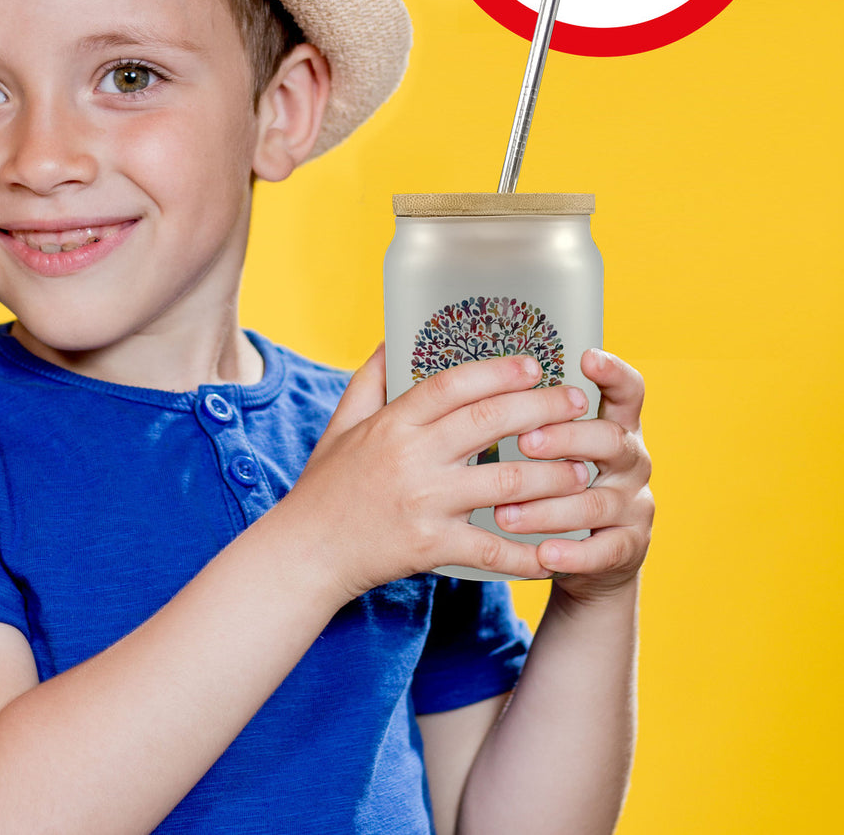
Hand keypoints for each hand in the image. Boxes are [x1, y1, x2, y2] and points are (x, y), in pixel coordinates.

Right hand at [280, 346, 595, 601]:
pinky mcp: (431, 547)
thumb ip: (371, 379)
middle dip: (541, 409)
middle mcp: (411, 458)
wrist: (306, 552)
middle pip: (488, 424)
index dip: (497, 371)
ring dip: (552, 476)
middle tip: (576, 403)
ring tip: (582, 469)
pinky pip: (491, 549)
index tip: (534, 364)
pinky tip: (557, 550)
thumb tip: (394, 336)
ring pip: (504, 484)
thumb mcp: (342, 423)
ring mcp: (424, 504)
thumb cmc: (326, 485)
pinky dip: (528, 553)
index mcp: (392, 424)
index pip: (451, 385)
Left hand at [502, 349, 652, 601]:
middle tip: (525, 442)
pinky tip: (543, 554)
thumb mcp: (561, 449)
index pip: (628, 392)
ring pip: (596, 501)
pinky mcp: (628, 549)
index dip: (613, 373)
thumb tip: (489, 383)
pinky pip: (602, 551)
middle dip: (566, 438)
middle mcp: (632, 462)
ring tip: (504, 513)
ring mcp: (634, 507)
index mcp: (616, 428)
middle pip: (610, 440)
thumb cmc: (562, 487)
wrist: (592, 557)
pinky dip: (572, 554)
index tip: (587, 356)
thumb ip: (539, 418)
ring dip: (548, 507)